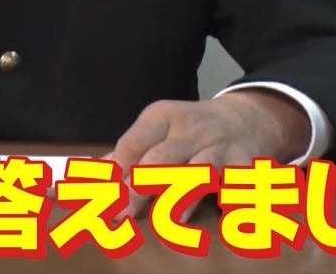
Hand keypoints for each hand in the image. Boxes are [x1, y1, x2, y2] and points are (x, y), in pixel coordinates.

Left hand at [106, 91, 311, 220]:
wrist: (248, 118)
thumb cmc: (190, 131)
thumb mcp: (157, 131)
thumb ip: (125, 154)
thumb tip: (87, 174)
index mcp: (161, 117)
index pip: (133, 144)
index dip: (117, 172)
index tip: (102, 197)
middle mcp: (190, 129)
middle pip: (161, 159)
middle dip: (140, 187)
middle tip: (123, 213)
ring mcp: (220, 147)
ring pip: (199, 172)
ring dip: (182, 196)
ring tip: (167, 218)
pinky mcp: (246, 166)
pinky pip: (238, 183)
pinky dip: (233, 198)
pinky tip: (224, 210)